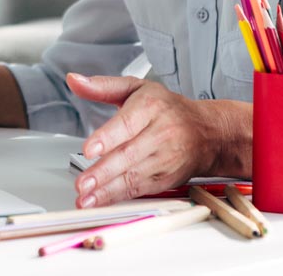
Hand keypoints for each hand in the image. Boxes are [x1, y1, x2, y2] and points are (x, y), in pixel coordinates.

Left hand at [66, 73, 227, 206]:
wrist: (207, 132)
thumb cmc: (167, 108)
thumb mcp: (136, 87)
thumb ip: (103, 86)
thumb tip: (74, 81)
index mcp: (151, 107)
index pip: (127, 124)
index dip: (107, 138)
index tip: (89, 150)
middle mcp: (160, 133)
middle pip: (128, 155)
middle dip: (103, 172)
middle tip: (82, 183)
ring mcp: (165, 158)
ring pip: (134, 176)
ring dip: (108, 190)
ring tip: (86, 198)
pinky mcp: (166, 178)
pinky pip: (141, 189)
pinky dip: (119, 197)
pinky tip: (101, 201)